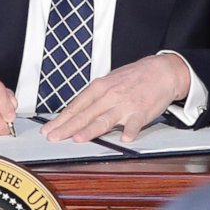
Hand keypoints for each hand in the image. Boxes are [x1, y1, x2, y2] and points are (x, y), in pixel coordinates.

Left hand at [40, 54, 191, 142]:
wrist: (161, 71)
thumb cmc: (134, 77)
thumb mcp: (109, 82)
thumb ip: (94, 98)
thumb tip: (76, 112)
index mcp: (100, 87)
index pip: (76, 106)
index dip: (61, 119)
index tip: (48, 129)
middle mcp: (110, 95)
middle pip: (85, 114)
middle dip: (67, 127)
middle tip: (53, 137)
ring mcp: (125, 104)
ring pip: (105, 119)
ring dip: (91, 130)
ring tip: (78, 139)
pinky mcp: (142, 111)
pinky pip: (135, 123)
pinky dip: (130, 130)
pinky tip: (125, 138)